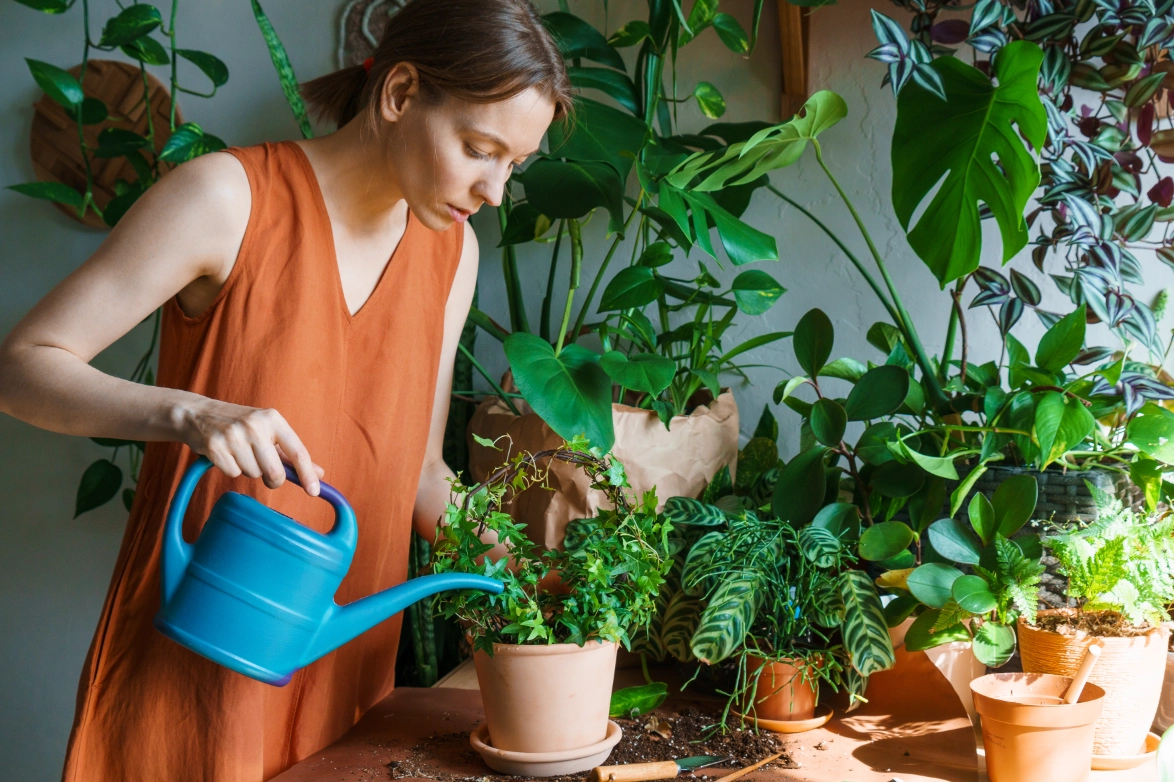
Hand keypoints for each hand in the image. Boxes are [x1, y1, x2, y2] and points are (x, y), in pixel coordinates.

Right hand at [178, 399, 322, 495]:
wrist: (198, 415)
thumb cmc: (241, 426)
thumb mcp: (268, 432)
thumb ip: (291, 454)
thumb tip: (319, 473)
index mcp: (273, 419)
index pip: (297, 451)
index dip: (307, 474)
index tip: (314, 492)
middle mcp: (255, 425)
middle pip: (274, 471)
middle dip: (273, 479)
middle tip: (266, 472)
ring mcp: (234, 435)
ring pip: (253, 474)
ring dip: (249, 470)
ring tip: (240, 453)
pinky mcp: (215, 446)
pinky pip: (233, 473)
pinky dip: (231, 469)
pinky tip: (226, 454)